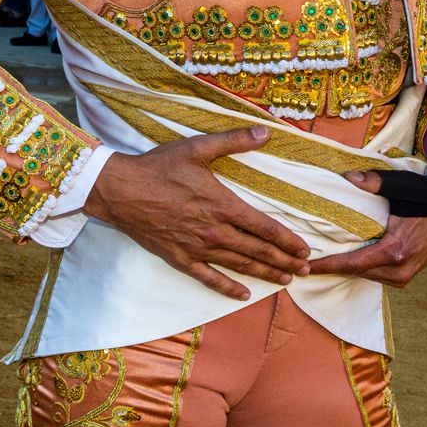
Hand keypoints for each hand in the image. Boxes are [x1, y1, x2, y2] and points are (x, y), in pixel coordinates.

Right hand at [83, 127, 311, 299]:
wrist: (121, 191)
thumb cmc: (160, 168)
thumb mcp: (198, 148)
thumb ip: (234, 141)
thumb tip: (266, 132)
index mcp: (223, 205)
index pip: (265, 227)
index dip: (288, 240)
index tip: (305, 249)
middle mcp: (215, 231)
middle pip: (258, 251)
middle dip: (284, 261)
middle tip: (305, 271)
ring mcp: (198, 249)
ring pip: (239, 266)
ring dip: (265, 274)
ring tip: (286, 280)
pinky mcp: (180, 259)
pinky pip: (209, 278)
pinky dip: (227, 287)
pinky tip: (243, 295)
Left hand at [302, 170, 426, 286]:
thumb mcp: (402, 187)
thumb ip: (374, 183)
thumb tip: (348, 178)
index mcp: (396, 251)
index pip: (353, 264)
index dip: (327, 265)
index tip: (305, 266)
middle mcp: (400, 269)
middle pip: (357, 272)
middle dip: (332, 266)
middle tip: (305, 260)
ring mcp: (406, 275)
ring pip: (367, 275)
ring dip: (346, 267)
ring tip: (322, 259)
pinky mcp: (408, 274)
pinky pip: (378, 274)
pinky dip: (362, 267)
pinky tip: (348, 257)